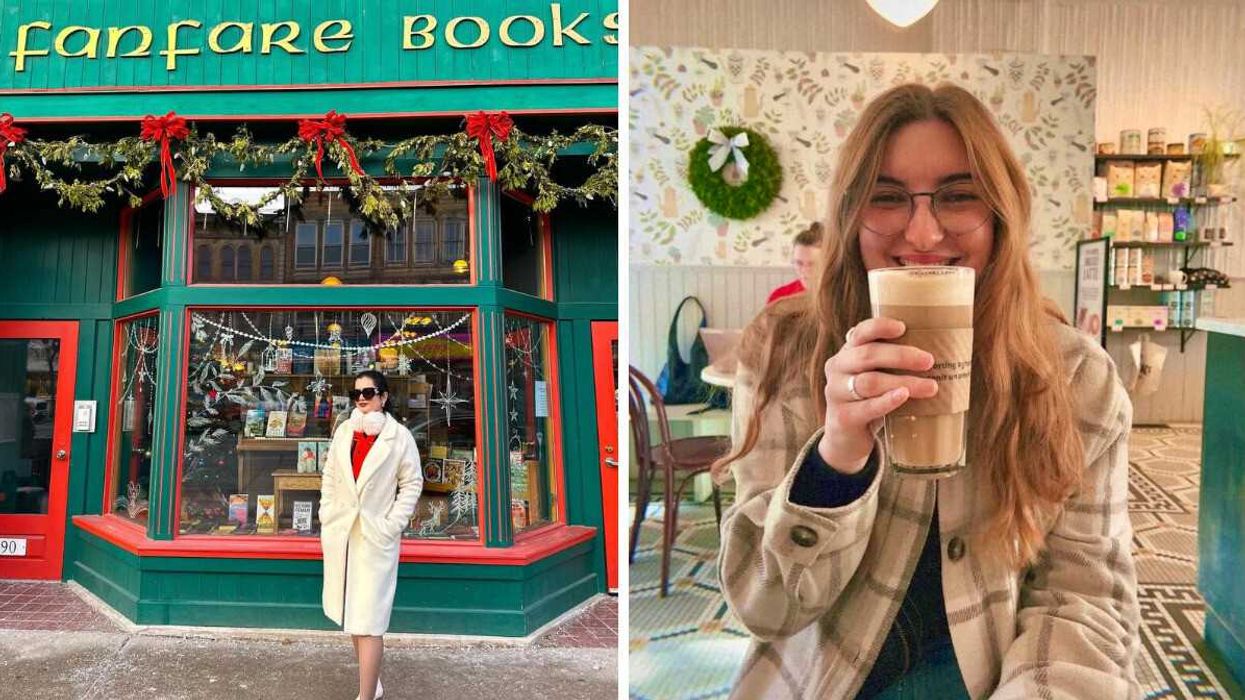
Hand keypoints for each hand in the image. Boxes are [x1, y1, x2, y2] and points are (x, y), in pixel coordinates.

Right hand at [818, 318, 938, 472]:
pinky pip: (867, 406)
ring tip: (930, 387)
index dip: (880, 327)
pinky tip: (903, 396)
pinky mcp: (842, 418)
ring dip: (903, 381)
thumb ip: (891, 364)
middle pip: (867, 355)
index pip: (860, 333)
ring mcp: (836, 393)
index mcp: (847, 353)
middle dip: (901, 356)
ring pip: (870, 382)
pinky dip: (887, 400)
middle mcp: (837, 369)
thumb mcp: (875, 377)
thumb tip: (939, 352)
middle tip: (929, 361)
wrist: (846, 440)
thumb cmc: (869, 402)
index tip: (903, 327)